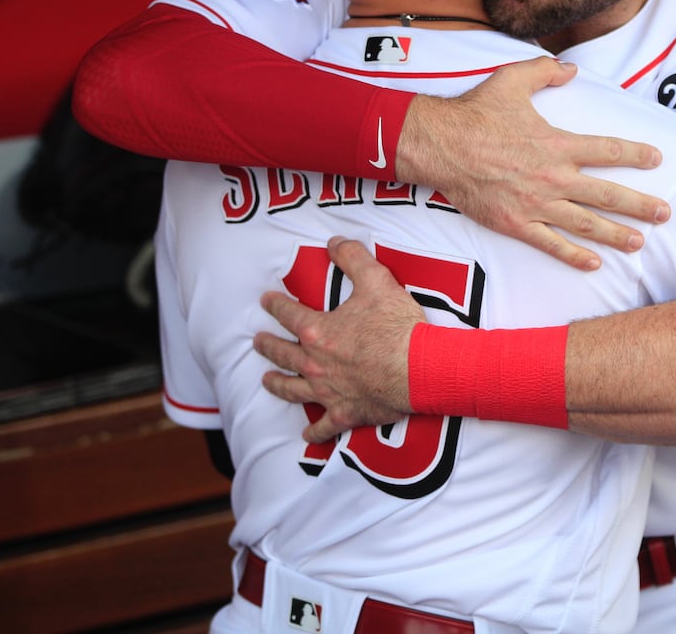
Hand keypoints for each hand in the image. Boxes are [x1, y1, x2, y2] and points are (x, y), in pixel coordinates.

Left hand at [254, 237, 425, 442]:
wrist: (418, 368)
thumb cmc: (397, 326)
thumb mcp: (377, 281)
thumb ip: (353, 258)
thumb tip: (334, 242)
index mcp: (318, 331)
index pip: (289, 314)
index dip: (275, 305)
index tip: (266, 300)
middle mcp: (314, 363)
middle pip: (283, 354)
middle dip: (268, 346)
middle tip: (257, 341)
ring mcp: (327, 391)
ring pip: (292, 390)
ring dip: (277, 384)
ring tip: (267, 380)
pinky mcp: (345, 413)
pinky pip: (323, 427)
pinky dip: (314, 431)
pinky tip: (307, 434)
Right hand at [395, 56, 670, 270]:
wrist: (439, 145)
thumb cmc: (475, 112)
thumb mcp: (512, 79)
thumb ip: (546, 72)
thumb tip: (572, 70)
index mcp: (556, 144)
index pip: (607, 151)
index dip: (635, 155)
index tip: (657, 159)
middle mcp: (552, 177)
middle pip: (606, 195)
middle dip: (639, 205)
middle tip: (664, 213)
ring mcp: (535, 203)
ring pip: (585, 224)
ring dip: (615, 234)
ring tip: (640, 242)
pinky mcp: (515, 223)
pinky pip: (550, 244)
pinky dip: (573, 255)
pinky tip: (594, 263)